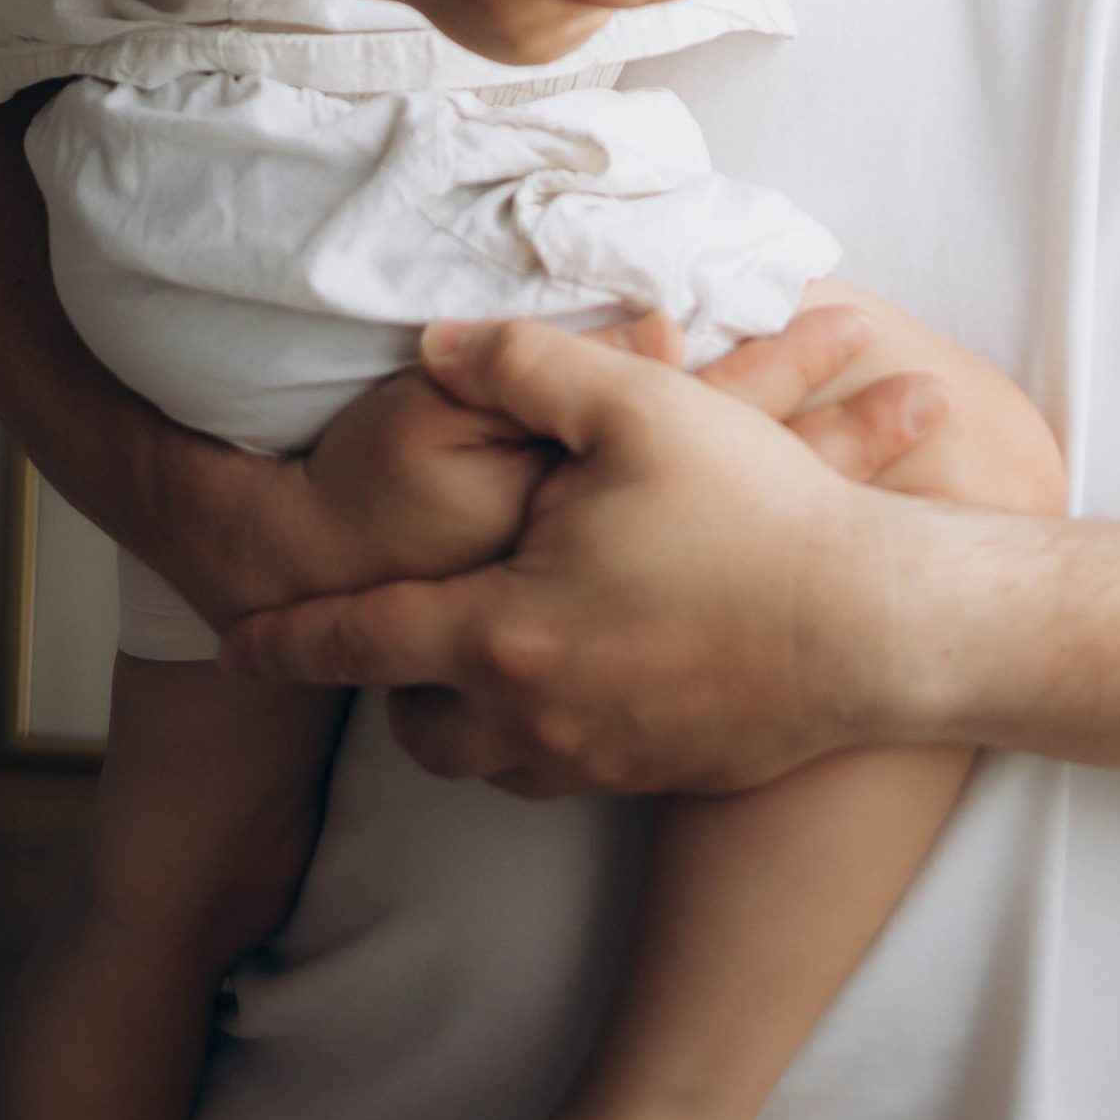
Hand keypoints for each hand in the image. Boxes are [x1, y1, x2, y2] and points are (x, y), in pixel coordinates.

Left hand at [220, 305, 952, 793]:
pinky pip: (567, 770)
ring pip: (489, 761)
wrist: (878, 626)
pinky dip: (546, 731)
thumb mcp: (635, 406)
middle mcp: (536, 712)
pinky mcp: (660, 776)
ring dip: (467, 716)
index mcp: (504, 629)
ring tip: (481, 656)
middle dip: (391, 686)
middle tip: (390, 640)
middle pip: (417, 725)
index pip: (363, 640)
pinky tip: (581, 672)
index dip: (291, 638)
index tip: (241, 646)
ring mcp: (601, 756)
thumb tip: (440, 343)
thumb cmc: (755, 510)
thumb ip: (520, 365)